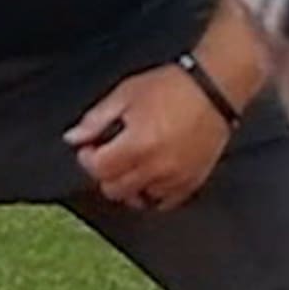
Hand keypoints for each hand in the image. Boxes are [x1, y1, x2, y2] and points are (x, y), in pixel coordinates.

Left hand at [65, 63, 236, 210]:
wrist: (214, 89)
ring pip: (137, 198)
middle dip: (105, 172)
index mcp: (137, 144)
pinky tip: (151, 172)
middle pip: (114, 189)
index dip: (88, 158)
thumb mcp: (126, 94)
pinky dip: (152, 192)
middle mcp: (156, 167)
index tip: (91, 147)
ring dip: (128, 184)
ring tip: (133, 162)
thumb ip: (96, 119)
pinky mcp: (191, 183)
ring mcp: (175, 178)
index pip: (98, 169)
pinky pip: (163, 202)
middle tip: (111, 153)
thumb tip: (73, 138)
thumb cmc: (171, 87)